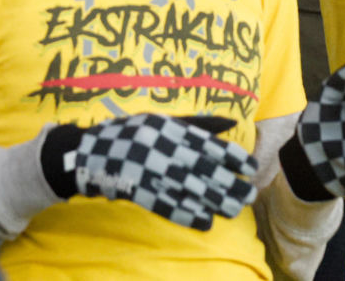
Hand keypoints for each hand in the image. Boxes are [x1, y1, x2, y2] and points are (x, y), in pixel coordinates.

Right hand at [71, 114, 257, 230]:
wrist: (94, 153)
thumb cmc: (136, 132)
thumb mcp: (167, 120)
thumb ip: (200, 124)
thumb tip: (230, 122)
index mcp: (175, 132)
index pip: (211, 145)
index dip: (233, 157)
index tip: (250, 166)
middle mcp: (168, 153)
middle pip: (206, 171)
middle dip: (230, 184)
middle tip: (249, 194)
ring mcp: (155, 174)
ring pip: (192, 191)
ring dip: (215, 202)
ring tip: (234, 210)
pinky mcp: (143, 194)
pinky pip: (169, 206)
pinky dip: (189, 215)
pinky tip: (206, 223)